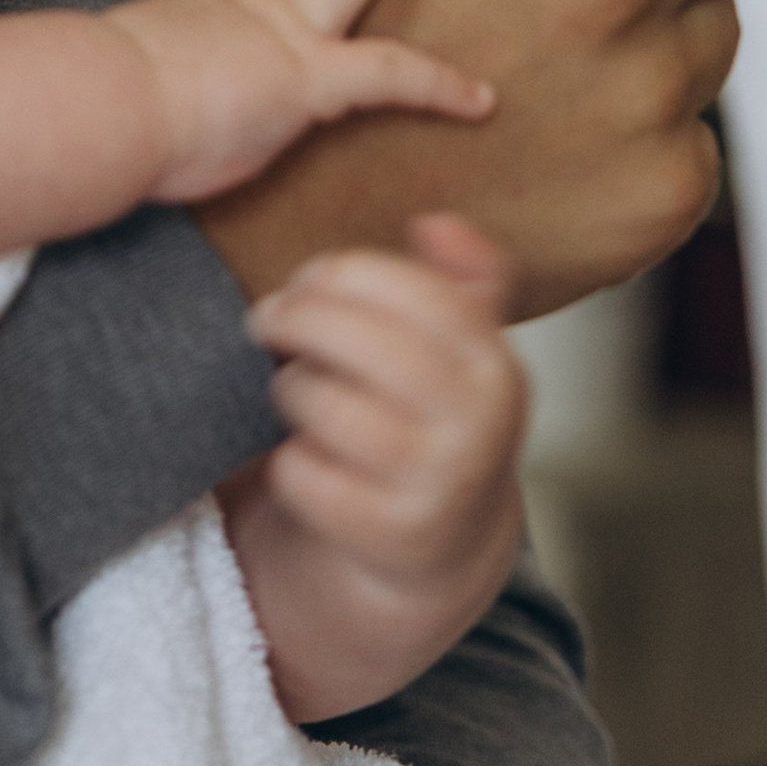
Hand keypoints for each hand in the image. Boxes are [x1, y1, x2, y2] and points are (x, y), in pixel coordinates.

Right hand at [110, 0, 493, 202]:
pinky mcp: (307, 76)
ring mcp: (280, 31)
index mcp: (196, 8)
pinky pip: (390, 74)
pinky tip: (482, 100)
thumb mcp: (106, 76)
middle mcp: (243, 5)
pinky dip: (440, 86)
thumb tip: (85, 101)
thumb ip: (119, 78)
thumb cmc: (86, 106)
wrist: (95, 107)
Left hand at [221, 213, 525, 722]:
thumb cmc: (429, 416)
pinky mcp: (389, 535)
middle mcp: (481, 424)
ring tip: (297, 390)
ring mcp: (439, 484)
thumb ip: (457, 278)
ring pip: (321, 404)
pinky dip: (289, 461)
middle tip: (270, 319)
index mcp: (496, 363)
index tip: (307, 277)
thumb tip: (438, 224)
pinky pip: (301, 473)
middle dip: (298, 320)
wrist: (438, 541)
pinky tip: (304, 455)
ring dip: (292, 391)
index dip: (341, 273)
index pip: (411, 288)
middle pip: (358, 341)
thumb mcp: (460, 347)